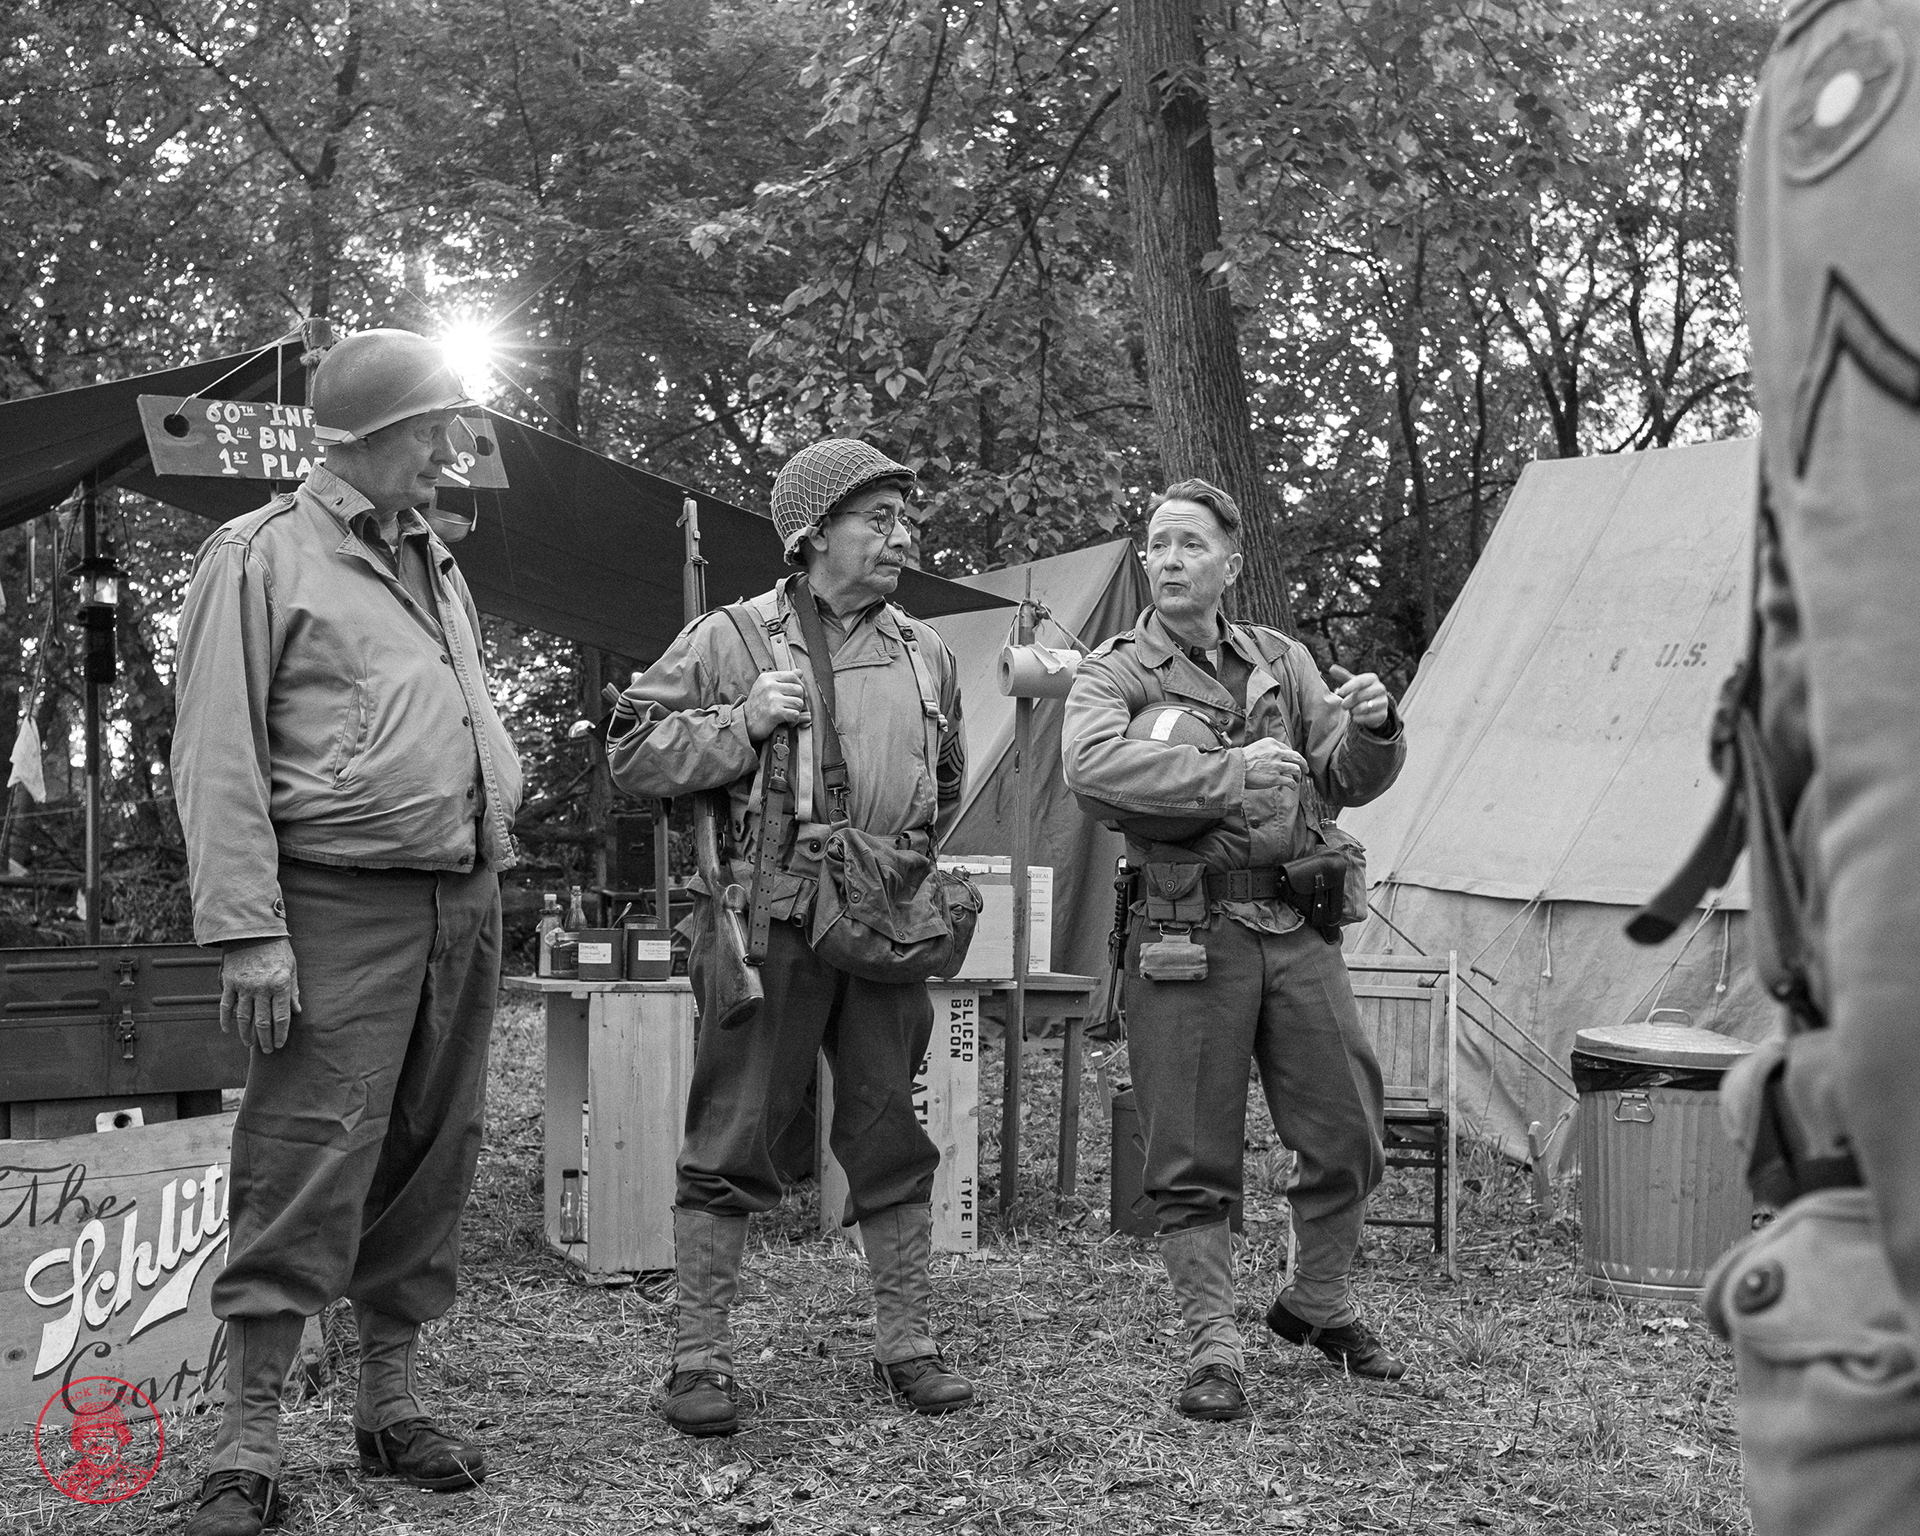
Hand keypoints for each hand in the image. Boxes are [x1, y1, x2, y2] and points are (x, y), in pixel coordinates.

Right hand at [220, 937, 300, 1052]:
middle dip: (265, 1039)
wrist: (252, 930)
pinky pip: (225, 1006)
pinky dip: (226, 1020)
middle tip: (266, 1050)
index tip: (279, 1044)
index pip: (280, 1017)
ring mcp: (243, 986)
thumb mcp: (291, 968)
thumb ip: (293, 991)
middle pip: (262, 1021)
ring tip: (250, 1044)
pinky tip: (228, 1030)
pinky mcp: (229, 982)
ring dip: (246, 1034)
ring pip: (243, 1017)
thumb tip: (297, 1012)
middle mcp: (261, 988)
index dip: (280, 1034)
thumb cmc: (277, 949)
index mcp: (279, 985)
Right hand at [745, 669, 808, 741]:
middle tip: (792, 708)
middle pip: (799, 689)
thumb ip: (783, 680)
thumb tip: (799, 672)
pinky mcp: (775, 712)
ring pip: (799, 702)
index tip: (799, 695)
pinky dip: (794, 721)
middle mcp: (769, 686)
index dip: (800, 686)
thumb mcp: (766, 688)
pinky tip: (787, 722)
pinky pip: (796, 714)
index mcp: (767, 678)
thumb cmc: (757, 708)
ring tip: (788, 715)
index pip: (793, 676)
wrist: (744, 724)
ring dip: (797, 712)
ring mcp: (772, 698)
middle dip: (800, 700)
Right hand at [1242, 737, 1305, 790]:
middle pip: (1298, 757)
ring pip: (1296, 769)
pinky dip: (1293, 785)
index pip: (1288, 749)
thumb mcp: (1258, 747)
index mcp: (1272, 743)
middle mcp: (1276, 753)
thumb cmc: (1243, 760)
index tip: (1295, 762)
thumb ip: (1269, 750)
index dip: (1293, 757)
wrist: (1234, 769)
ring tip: (1298, 779)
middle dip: (1304, 764)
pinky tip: (1292, 787)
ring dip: (1299, 775)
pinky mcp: (1275, 778)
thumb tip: (1280, 757)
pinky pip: (1290, 781)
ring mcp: (1276, 766)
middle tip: (1306, 769)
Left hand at [1327, 665, 1392, 731]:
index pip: (1359, 681)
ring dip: (1354, 710)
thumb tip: (1332, 668)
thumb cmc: (1361, 691)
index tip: (1340, 692)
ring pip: (1365, 707)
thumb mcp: (1353, 682)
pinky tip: (1356, 717)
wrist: (1375, 706)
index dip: (1348, 687)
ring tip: (1351, 710)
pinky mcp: (1383, 714)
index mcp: (1372, 678)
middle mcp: (1380, 689)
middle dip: (1349, 701)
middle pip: (1361, 695)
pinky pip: (1369, 718)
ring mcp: (1383, 702)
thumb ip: (1343, 676)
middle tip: (1343, 705)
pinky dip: (1360, 718)